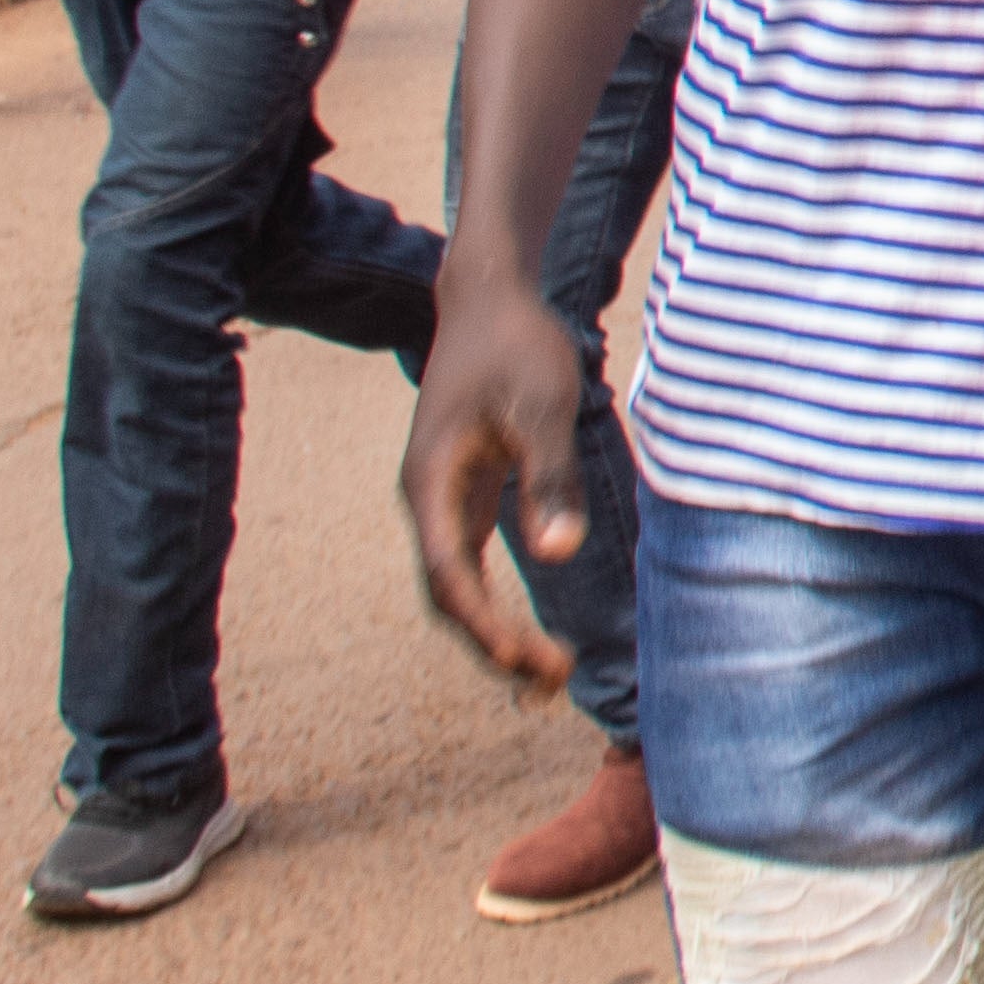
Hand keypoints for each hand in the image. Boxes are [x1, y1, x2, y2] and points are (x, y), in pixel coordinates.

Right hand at [400, 269, 588, 689]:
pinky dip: (496, 605)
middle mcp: (426, 501)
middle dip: (491, 643)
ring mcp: (440, 501)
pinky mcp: (463, 494)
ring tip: (548, 674)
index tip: (526, 660)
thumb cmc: (518, 347)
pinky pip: (469, 567)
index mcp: (431, 485)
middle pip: (447, 595)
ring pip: (455, 586)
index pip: (450, 576)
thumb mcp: (544, 405)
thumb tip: (557, 554)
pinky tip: (531, 634)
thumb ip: (551, 477)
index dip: (485, 625)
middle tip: (552, 681)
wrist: (490, 302)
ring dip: (492, 633)